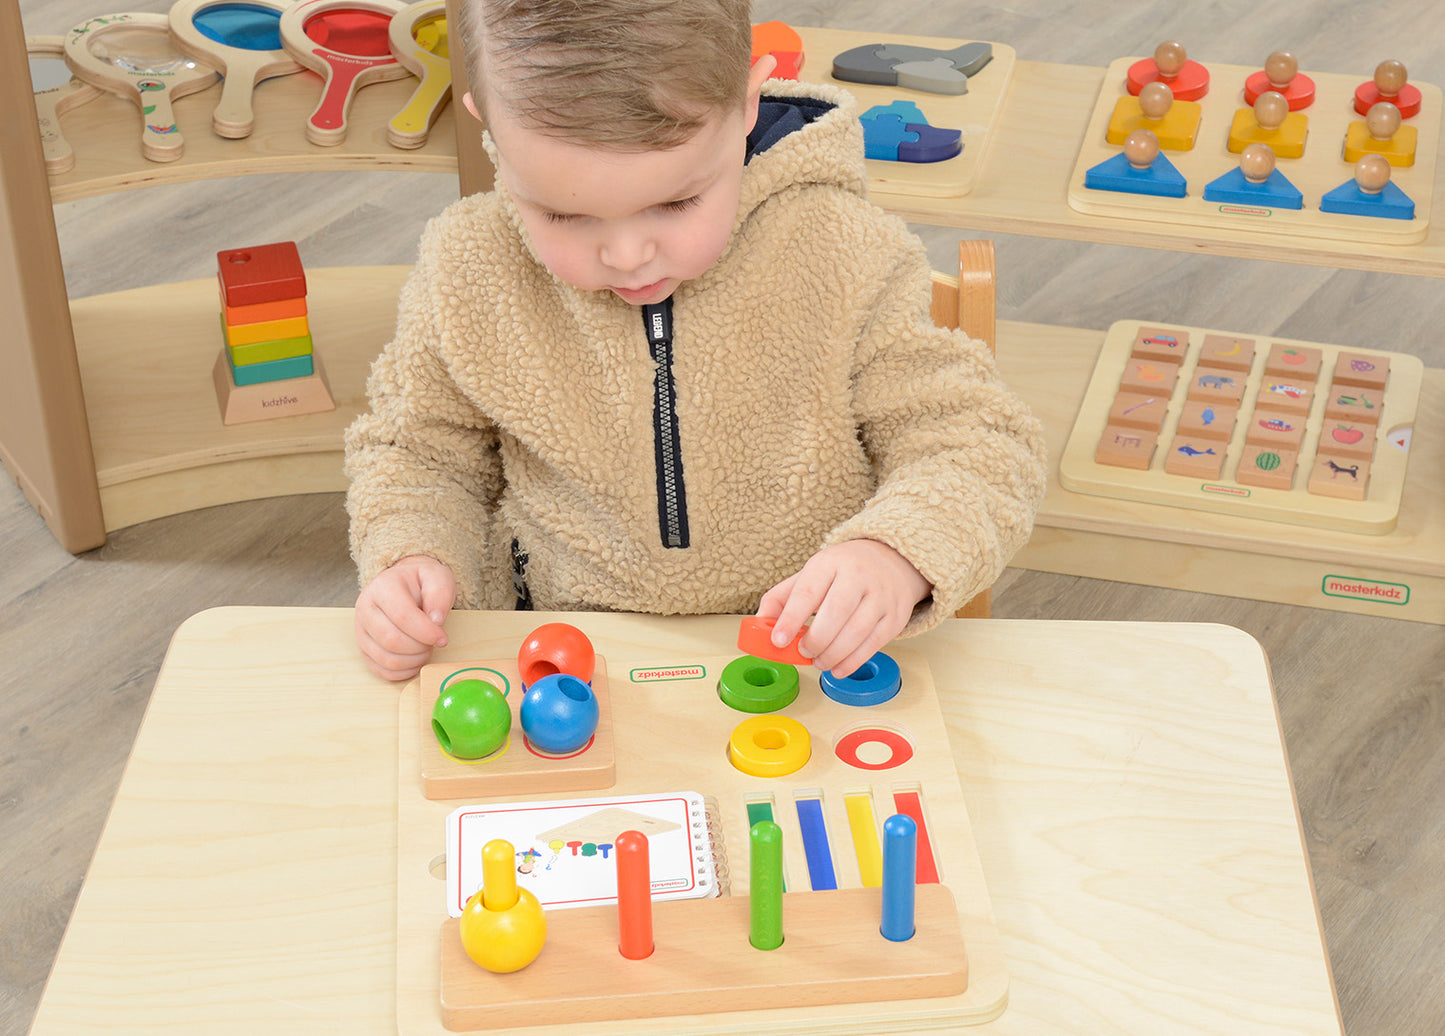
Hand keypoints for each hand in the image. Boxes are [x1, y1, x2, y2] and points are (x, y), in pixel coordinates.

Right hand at [355, 555, 456, 680]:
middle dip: (420, 647)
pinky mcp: (363, 647)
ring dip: (413, 661)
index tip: (442, 638)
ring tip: (425, 648)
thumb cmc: (421, 582)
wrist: (403, 584)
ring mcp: (361, 629)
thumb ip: (439, 595)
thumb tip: (436, 621)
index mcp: (383, 587)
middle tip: (434, 641)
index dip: (425, 632)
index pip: (402, 616)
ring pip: (386, 658)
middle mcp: (366, 607)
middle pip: (391, 640)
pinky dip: (402, 671)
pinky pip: (380, 669)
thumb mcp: (437, 577)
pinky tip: (415, 660)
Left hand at [756, 539, 930, 677]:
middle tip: (803, 652)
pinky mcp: (895, 616)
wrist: (892, 560)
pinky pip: (873, 645)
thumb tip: (759, 624)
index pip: (807, 592)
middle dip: (816, 640)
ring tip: (818, 661)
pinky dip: (852, 662)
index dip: (791, 619)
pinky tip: (837, 668)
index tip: (778, 640)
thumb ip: (782, 598)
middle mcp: (858, 576)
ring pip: (856, 632)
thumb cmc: (843, 571)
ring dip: (833, 655)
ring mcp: (880, 596)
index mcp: (830, 562)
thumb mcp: (811, 573)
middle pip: (836, 613)